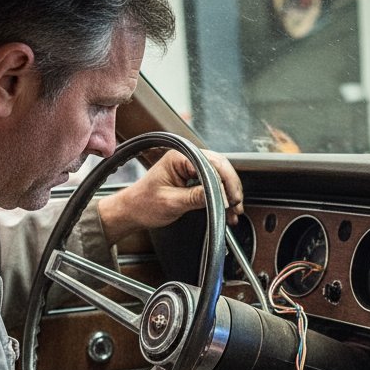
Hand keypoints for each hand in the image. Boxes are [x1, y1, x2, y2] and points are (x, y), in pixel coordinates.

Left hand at [97, 148, 243, 244]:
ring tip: (234, 211)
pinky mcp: (192, 179)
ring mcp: (190, 168)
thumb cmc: (144, 204)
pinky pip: (213, 185)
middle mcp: (186, 159)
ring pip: (219, 176)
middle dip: (231, 187)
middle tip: (236, 205)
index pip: (211, 164)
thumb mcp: (171, 202)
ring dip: (229, 193)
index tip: (229, 200)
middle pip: (219, 167)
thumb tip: (218, 196)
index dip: (224, 183)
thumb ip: (195, 197)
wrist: (132, 212)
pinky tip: (226, 210)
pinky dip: (222, 197)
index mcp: (178, 158)